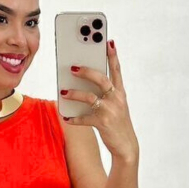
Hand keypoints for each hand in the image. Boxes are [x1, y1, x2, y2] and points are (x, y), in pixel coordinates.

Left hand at [60, 39, 138, 161]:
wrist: (126, 146)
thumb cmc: (117, 123)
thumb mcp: (116, 106)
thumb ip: (104, 93)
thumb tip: (83, 82)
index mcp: (120, 92)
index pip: (116, 70)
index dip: (112, 55)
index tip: (107, 41)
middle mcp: (116, 99)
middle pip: (101, 79)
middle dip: (86, 71)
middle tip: (73, 67)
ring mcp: (110, 110)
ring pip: (89, 97)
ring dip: (74, 93)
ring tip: (63, 91)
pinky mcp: (103, 123)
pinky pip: (84, 118)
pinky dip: (74, 118)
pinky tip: (66, 118)